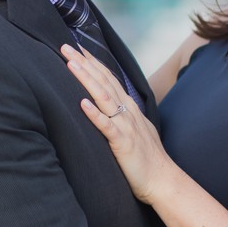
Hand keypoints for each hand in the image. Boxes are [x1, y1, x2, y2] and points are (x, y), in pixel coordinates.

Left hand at [62, 43, 169, 203]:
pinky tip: (82, 103)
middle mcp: (127, 111)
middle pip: (103, 81)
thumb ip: (121, 114)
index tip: (76, 47)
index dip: (92, 61)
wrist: (163, 180)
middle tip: (65, 46)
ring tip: (71, 64)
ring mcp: (126, 126)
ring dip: (86, 79)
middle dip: (84, 62)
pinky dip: (95, 114)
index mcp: (128, 107)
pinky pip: (107, 126)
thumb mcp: (134, 129)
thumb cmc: (146, 157)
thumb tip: (105, 104)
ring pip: (103, 97)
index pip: (108, 78)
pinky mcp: (122, 143)